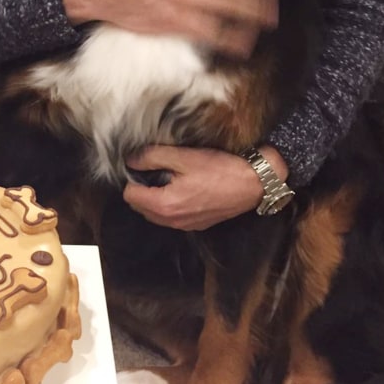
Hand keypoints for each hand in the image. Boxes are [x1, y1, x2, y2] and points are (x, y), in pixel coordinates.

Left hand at [122, 144, 288, 229]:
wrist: (252, 184)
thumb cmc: (218, 169)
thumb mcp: (183, 157)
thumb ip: (151, 157)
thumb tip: (130, 160)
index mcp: (164, 205)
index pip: (130, 195)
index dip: (134, 177)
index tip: (145, 164)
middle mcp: (171, 221)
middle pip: (140, 207)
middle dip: (142, 189)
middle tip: (157, 169)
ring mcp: (185, 226)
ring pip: (155, 214)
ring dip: (155, 197)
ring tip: (170, 177)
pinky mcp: (197, 225)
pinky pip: (171, 217)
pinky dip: (169, 204)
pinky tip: (184, 188)